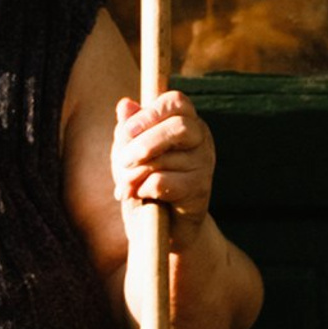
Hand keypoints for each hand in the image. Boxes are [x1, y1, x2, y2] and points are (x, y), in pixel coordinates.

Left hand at [111, 90, 214, 239]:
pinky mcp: (200, 190)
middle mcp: (202, 139)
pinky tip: (140, 196)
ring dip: (135, 173)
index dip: (149, 113)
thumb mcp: (130, 152)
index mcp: (186, 121)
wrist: (163, 227)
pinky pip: (163, 182)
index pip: (176, 101)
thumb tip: (125, 104)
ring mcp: (205, 164)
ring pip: (165, 158)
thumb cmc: (145, 181)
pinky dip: (143, 188)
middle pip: (178, 127)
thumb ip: (128, 129)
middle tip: (123, 161)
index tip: (127, 131)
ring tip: (125, 186)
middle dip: (143, 143)